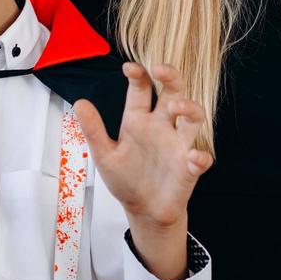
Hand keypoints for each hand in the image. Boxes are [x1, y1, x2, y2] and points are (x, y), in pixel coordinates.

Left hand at [76, 64, 212, 279]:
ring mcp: (178, 145)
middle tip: (161, 69)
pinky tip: (192, 156)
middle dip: (171, 77)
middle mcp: (162, 126)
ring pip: (193, 118)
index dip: (138, 75)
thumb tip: (79, 103)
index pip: (141, 89)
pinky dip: (200, 156)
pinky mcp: (190, 167)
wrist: (143, 211)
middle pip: (173, 92)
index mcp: (139, 120)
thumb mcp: (104, 155)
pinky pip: (201, 158)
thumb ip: (94, 130)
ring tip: (176, 107)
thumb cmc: (125, 179)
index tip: (129, 68)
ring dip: (189, 108)